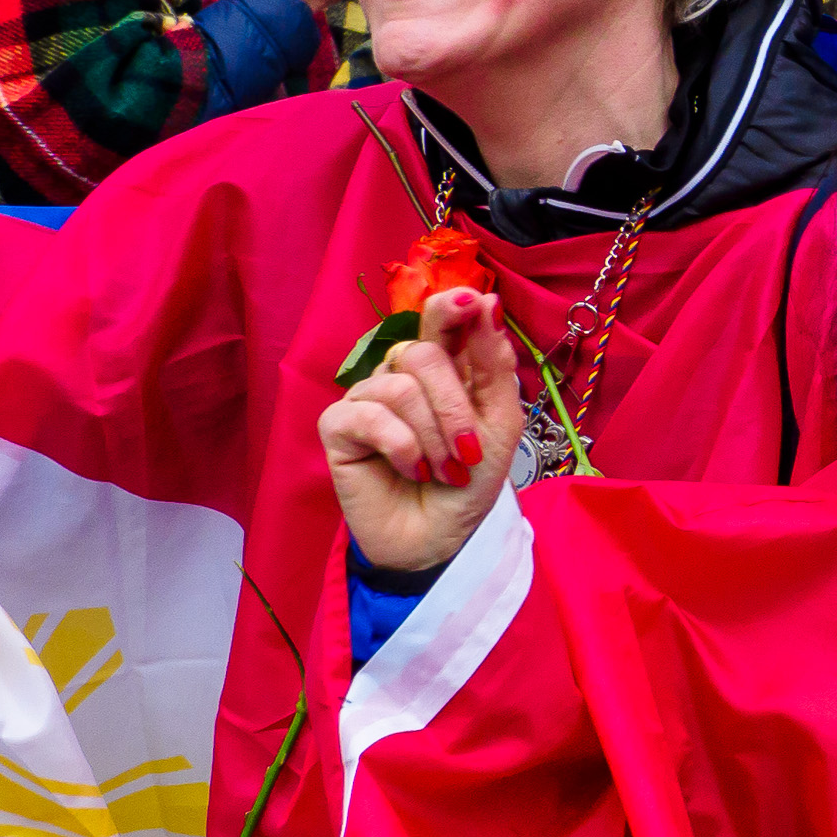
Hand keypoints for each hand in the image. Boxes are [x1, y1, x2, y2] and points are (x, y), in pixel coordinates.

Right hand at [321, 287, 520, 573]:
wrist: (440, 535)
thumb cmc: (469, 479)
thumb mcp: (499, 423)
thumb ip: (494, 365)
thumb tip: (487, 301)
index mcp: (443, 367)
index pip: (442, 320)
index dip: (452, 306)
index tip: (471, 302)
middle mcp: (400, 374)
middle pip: (423, 353)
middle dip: (455, 407)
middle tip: (468, 452)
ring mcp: (366, 398)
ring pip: (400, 386)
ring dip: (433, 436)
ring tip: (443, 469)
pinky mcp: (337, 426)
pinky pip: (370, 415)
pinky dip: (403, 447)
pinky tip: (413, 470)